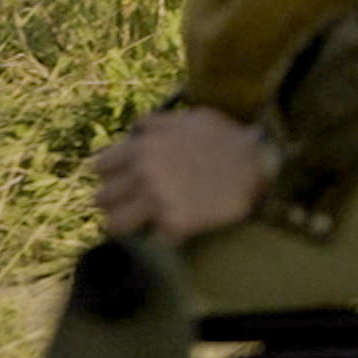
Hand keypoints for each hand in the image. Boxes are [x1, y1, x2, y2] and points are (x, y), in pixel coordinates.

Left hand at [88, 106, 269, 241]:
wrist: (257, 163)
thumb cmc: (224, 137)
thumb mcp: (187, 118)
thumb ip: (156, 123)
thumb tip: (135, 130)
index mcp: (142, 148)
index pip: (100, 167)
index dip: (111, 174)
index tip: (123, 179)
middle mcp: (142, 176)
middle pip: (101, 199)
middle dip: (115, 201)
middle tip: (132, 202)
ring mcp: (157, 203)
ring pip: (115, 225)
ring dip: (127, 224)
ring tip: (142, 222)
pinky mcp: (175, 225)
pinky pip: (152, 239)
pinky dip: (162, 236)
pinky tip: (175, 229)